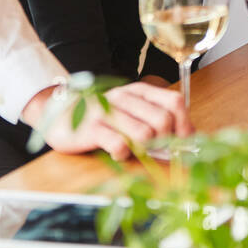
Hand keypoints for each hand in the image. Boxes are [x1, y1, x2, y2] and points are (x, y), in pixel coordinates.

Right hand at [23, 81, 193, 160]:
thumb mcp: (130, 110)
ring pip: (145, 134)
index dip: (184, 124)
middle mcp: (125, 98)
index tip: (184, 141)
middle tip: (157, 150)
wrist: (58, 113)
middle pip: (163, 120)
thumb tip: (190, 137)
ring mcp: (108, 113)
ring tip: (136, 151)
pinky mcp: (92, 129)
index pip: (174, 102)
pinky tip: (118, 152)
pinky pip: (120, 146)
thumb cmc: (101, 115)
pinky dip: (124, 155)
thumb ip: (157, 118)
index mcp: (139, 92)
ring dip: (146, 149)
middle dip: (166, 141)